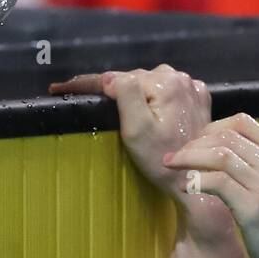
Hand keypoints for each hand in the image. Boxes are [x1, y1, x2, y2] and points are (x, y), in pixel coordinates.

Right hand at [50, 65, 210, 198]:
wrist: (195, 179)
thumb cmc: (162, 160)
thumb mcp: (137, 130)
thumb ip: (126, 96)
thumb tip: (111, 78)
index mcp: (165, 83)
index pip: (118, 78)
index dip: (88, 83)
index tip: (61, 87)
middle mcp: (181, 79)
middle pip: (135, 79)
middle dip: (111, 87)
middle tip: (82, 95)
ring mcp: (192, 88)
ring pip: (149, 83)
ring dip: (132, 91)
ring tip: (110, 101)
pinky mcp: (197, 99)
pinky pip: (167, 90)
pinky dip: (152, 96)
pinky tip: (144, 106)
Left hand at [163, 114, 258, 257]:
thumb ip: (258, 165)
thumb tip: (218, 148)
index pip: (242, 122)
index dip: (211, 128)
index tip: (195, 145)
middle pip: (226, 135)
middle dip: (193, 143)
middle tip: (175, 157)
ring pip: (218, 154)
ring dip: (188, 158)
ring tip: (172, 167)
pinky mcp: (255, 207)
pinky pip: (216, 181)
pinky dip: (194, 181)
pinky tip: (184, 188)